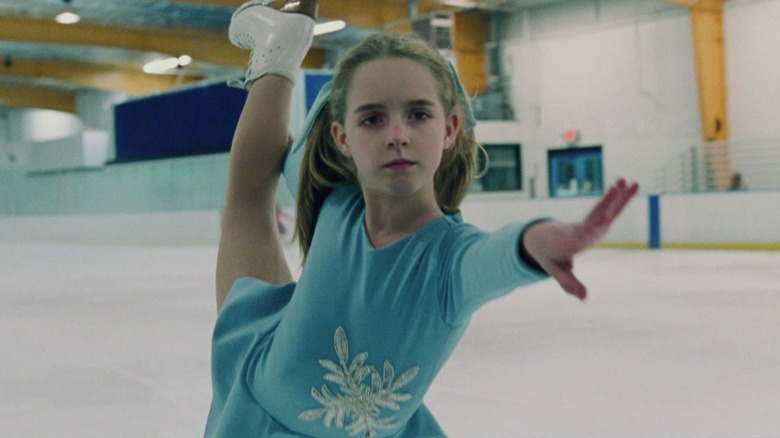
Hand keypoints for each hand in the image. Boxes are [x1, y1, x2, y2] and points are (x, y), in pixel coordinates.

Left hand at [522, 179, 638, 299]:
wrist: (539, 239)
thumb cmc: (549, 256)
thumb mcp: (556, 271)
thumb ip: (569, 284)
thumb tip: (584, 297)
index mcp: (570, 241)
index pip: (583, 234)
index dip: (593, 228)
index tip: (605, 220)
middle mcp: (580, 228)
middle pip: (594, 215)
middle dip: (606, 203)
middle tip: (616, 188)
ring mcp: (587, 222)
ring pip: (603, 208)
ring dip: (615, 195)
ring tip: (627, 181)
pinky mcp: (594, 219)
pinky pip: (609, 208)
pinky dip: (619, 198)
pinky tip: (631, 185)